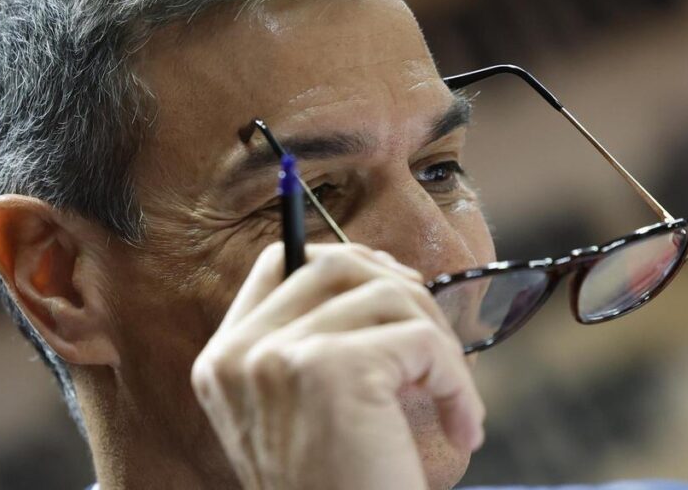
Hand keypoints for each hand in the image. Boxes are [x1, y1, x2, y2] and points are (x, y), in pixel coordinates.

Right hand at [191, 243, 485, 489]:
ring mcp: (278, 357)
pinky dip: (457, 380)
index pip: (278, 263)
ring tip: (454, 401)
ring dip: (438, 343)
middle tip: (434, 342)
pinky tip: (463, 425)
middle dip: (401, 291)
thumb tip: (381, 273)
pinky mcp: (332, 368)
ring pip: (387, 294)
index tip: (393, 285)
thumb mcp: (306, 417)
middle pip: (336, 265)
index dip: (342, 261)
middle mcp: (239, 354)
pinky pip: (421, 339)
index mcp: (224, 362)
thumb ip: (316, 346)